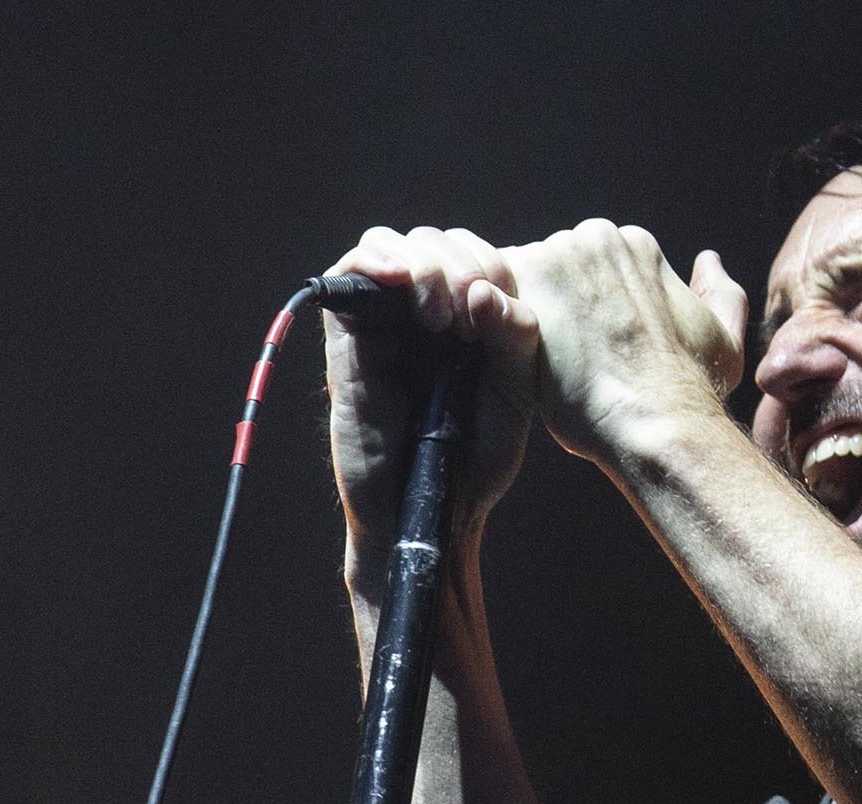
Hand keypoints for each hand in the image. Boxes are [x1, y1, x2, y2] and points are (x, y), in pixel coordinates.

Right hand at [324, 226, 539, 571]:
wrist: (432, 505)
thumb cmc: (477, 458)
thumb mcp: (514, 393)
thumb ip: (513, 336)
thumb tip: (481, 287)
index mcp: (471, 318)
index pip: (477, 253)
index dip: (490, 265)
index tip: (496, 312)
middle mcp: (426, 310)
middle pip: (434, 241)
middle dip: (458, 265)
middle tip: (468, 315)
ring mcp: (384, 319)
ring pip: (391, 245)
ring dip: (421, 264)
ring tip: (438, 316)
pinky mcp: (347, 334)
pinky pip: (349, 272)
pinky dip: (374, 261)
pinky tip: (399, 280)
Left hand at [479, 220, 745, 467]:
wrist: (657, 422)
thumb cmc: (692, 391)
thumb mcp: (724, 339)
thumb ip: (720, 294)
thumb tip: (709, 260)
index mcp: (637, 245)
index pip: (588, 270)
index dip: (583, 314)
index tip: (591, 352)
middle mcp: (596, 237)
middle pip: (552, 270)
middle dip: (552, 311)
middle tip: (565, 365)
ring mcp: (555, 254)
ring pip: (519, 283)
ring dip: (522, 319)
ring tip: (542, 370)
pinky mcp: (519, 284)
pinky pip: (488, 297)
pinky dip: (493, 325)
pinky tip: (515, 362)